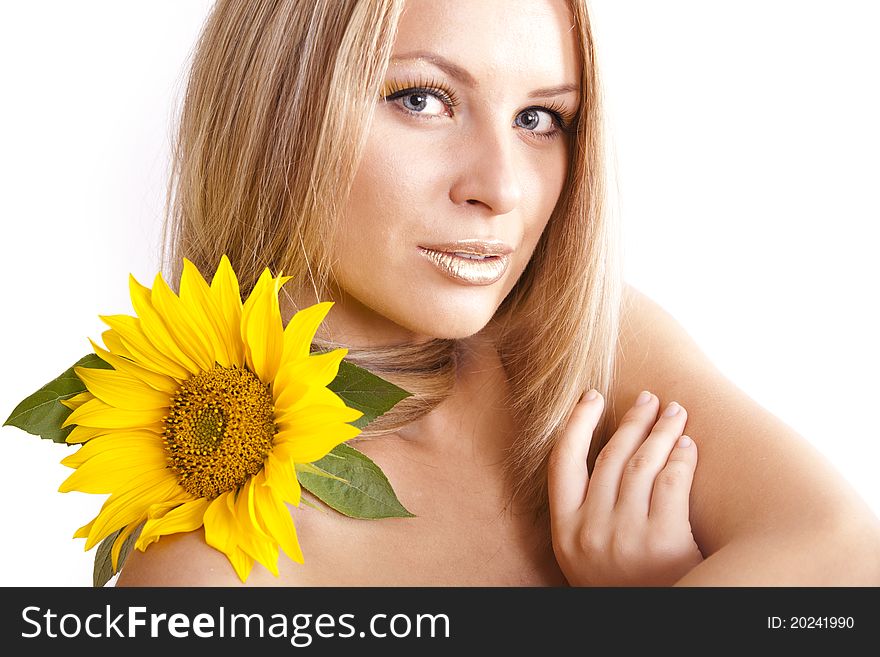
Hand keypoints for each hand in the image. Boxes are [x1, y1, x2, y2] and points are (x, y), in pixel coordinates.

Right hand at [548, 390, 703, 585]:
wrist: (652, 628)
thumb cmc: (622, 585)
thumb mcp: (585, 554)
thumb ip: (585, 511)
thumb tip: (602, 450)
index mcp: (564, 532)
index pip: (562, 462)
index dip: (576, 424)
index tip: (591, 397)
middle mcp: (590, 531)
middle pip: (610, 457)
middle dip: (631, 420)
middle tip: (649, 398)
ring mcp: (626, 537)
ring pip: (642, 464)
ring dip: (660, 431)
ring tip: (675, 411)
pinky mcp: (663, 543)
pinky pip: (671, 484)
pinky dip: (681, 458)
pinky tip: (687, 445)